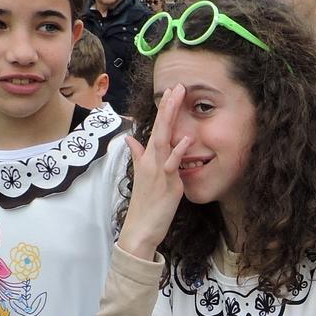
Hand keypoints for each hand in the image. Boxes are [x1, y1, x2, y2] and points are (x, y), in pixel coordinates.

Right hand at [116, 87, 191, 258]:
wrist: (140, 230)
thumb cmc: (144, 204)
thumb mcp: (142, 177)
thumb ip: (138, 156)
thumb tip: (129, 139)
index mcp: (148, 158)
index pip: (157, 128)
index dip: (164, 110)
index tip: (172, 91)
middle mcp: (151, 161)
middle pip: (160, 129)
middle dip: (168, 107)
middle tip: (177, 86)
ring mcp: (158, 171)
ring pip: (164, 140)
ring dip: (170, 119)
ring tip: (177, 99)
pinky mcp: (167, 184)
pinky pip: (172, 165)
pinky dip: (178, 151)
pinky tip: (186, 138)